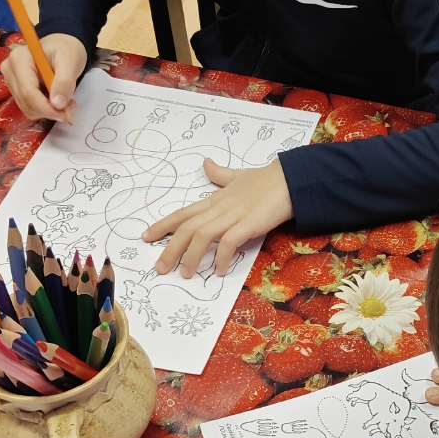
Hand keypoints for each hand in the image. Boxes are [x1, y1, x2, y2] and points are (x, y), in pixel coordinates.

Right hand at [2, 33, 87, 123]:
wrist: (62, 46)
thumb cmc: (65, 49)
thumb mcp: (70, 61)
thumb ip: (64, 82)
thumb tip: (57, 104)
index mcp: (19, 59)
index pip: (28, 91)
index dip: (45, 108)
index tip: (64, 114)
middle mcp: (10, 69)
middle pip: (25, 102)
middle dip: (48, 110)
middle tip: (70, 108)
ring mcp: (11, 80)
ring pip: (27, 107)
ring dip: (47, 111)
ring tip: (66, 102)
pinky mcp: (16, 88)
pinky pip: (29, 107)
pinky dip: (44, 109)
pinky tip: (56, 101)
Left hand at [143, 158, 292, 276]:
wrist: (291, 179)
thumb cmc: (266, 179)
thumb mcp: (238, 176)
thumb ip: (220, 174)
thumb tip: (206, 163)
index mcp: (215, 199)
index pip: (184, 213)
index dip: (164, 225)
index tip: (147, 236)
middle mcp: (219, 208)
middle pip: (187, 228)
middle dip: (170, 248)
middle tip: (159, 268)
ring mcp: (234, 215)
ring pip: (203, 235)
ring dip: (192, 256)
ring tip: (186, 274)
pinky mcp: (250, 223)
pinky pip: (230, 242)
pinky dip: (222, 257)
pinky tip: (220, 271)